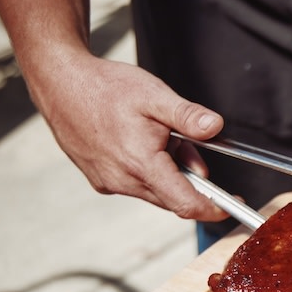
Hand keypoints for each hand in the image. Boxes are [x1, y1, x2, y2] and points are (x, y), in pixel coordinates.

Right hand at [29, 52, 227, 220]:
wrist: (59, 82)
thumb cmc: (104, 87)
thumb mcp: (154, 95)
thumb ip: (188, 116)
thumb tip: (215, 127)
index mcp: (141, 164)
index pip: (187, 204)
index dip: (215, 208)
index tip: (231, 204)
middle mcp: (123, 181)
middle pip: (174, 196)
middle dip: (190, 177)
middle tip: (184, 144)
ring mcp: (109, 183)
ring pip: (156, 190)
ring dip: (167, 171)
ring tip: (156, 136)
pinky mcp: (100, 180)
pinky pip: (136, 184)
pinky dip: (147, 170)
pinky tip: (137, 142)